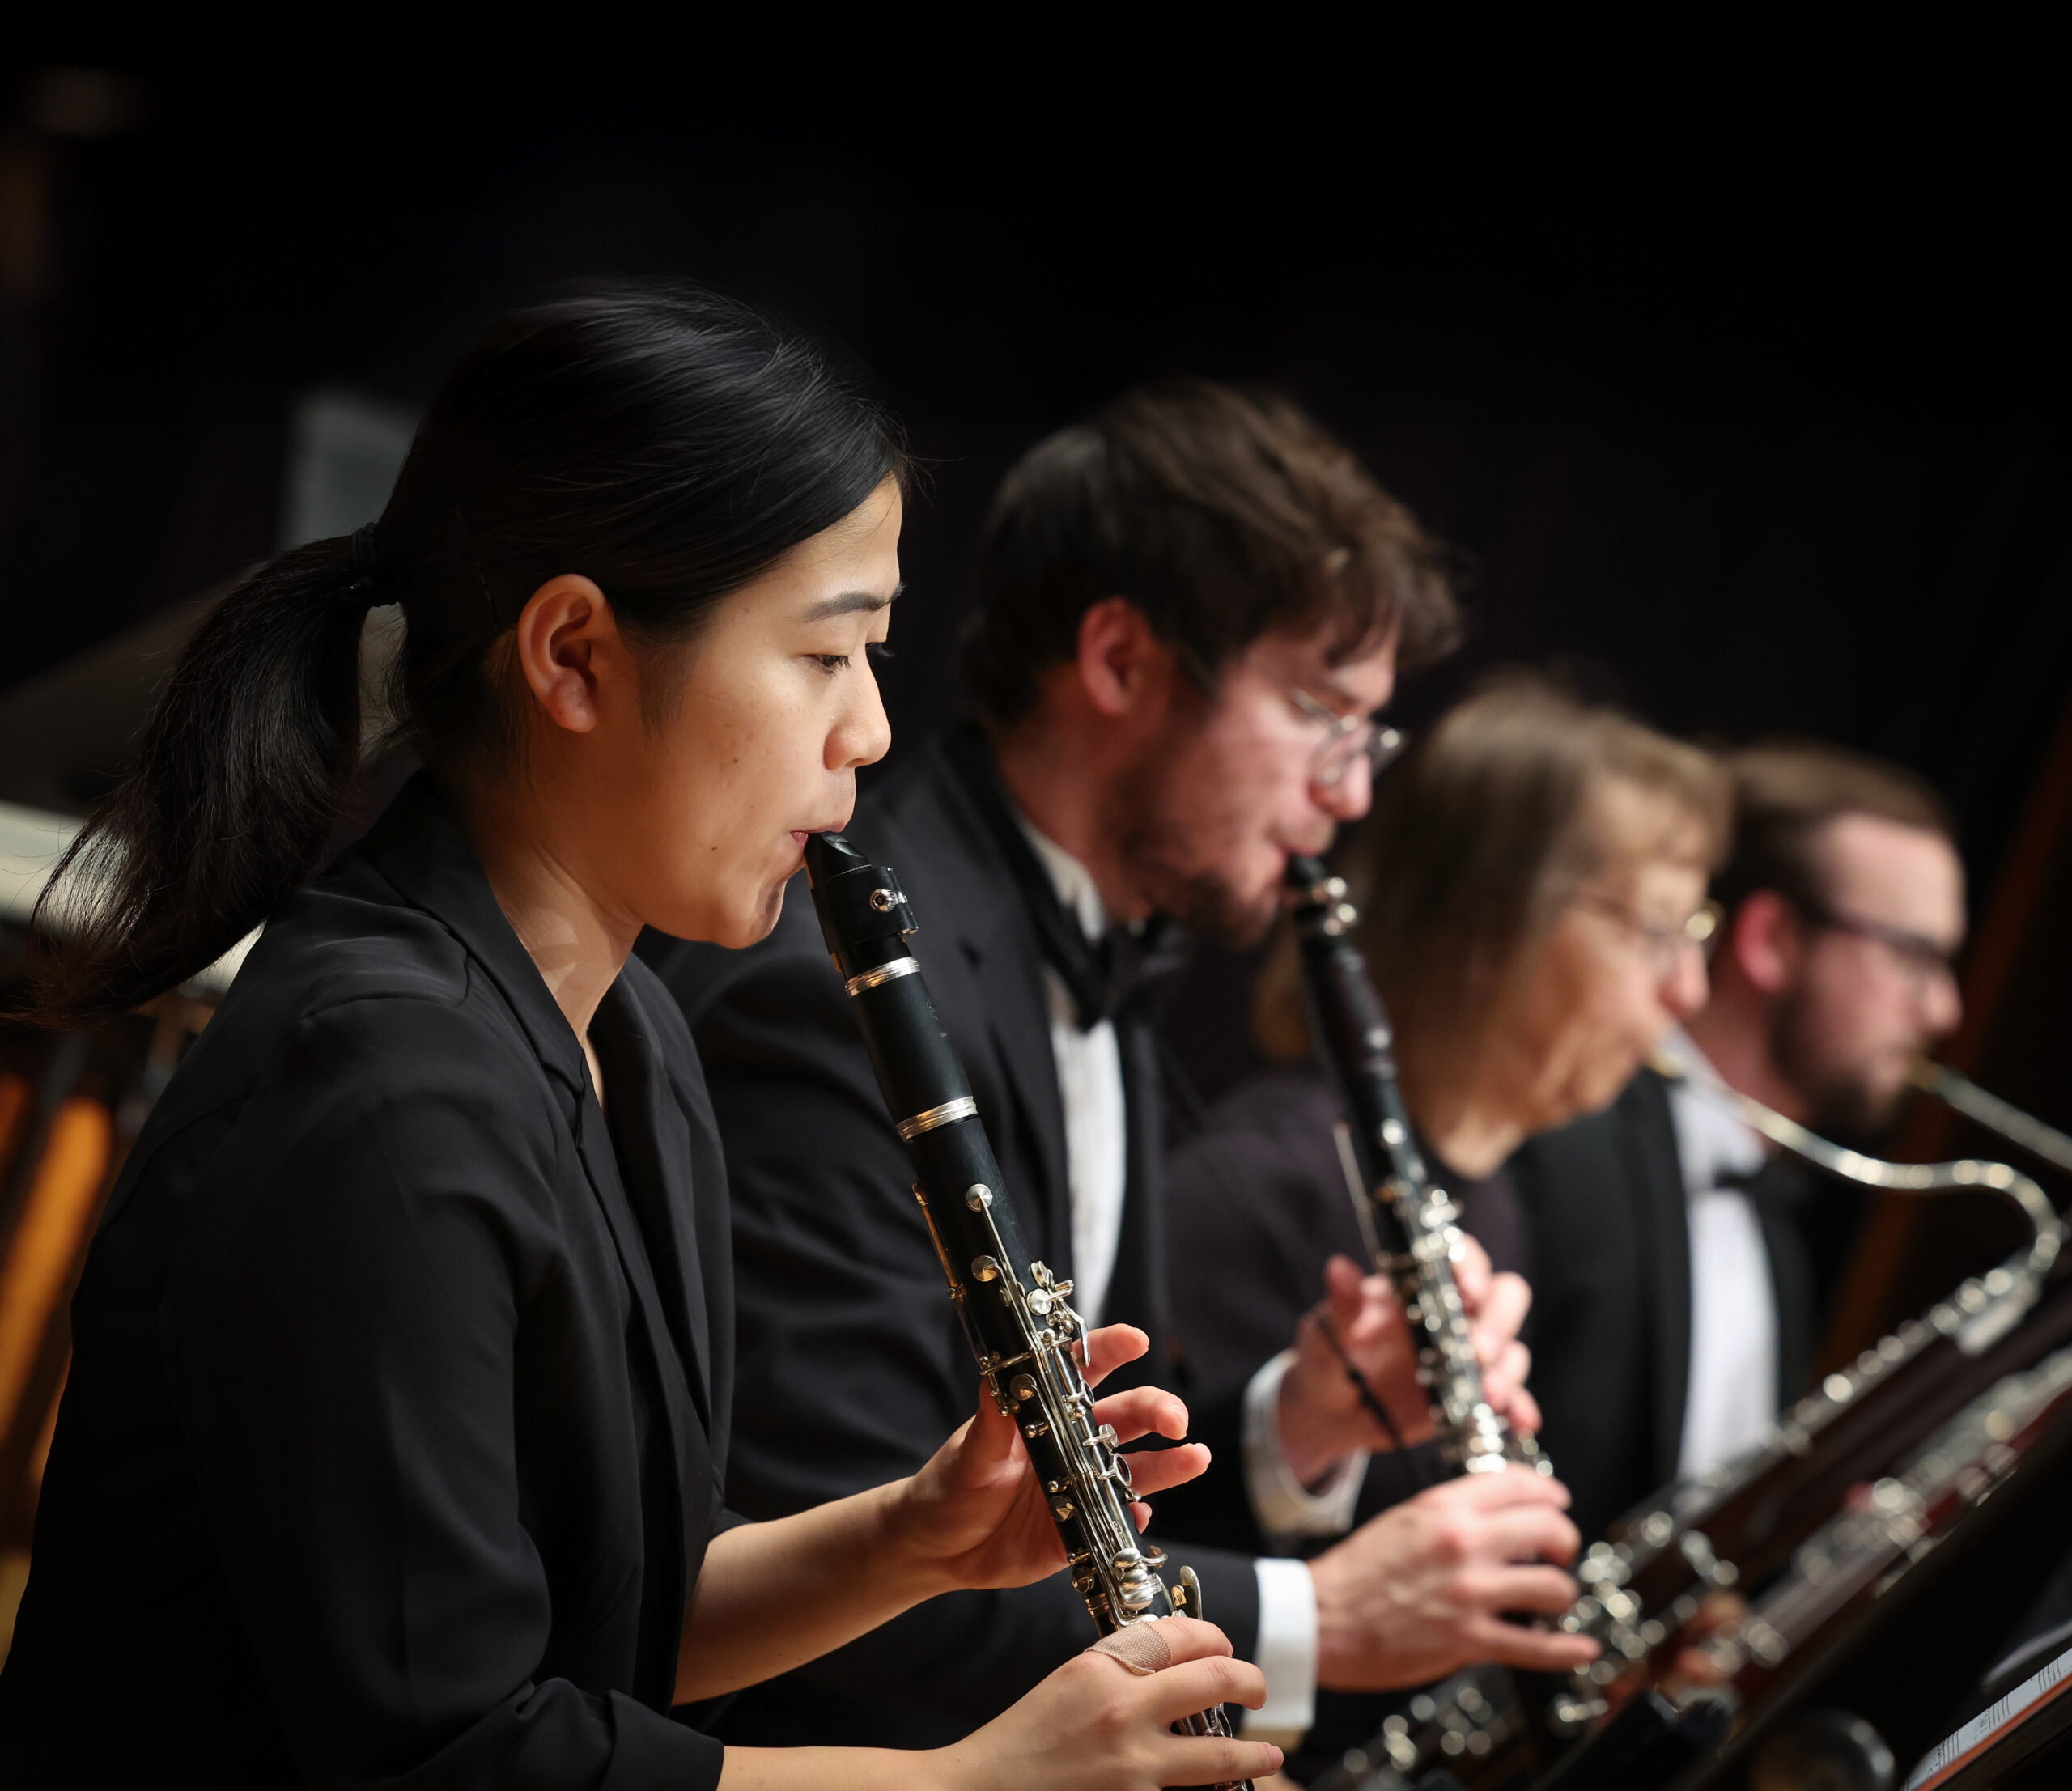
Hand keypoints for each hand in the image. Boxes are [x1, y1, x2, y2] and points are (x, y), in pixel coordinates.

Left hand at [896, 1324, 1211, 1595]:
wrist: (939, 1547)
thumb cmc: (950, 1486)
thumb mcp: (970, 1453)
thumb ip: (991, 1421)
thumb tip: (997, 1374)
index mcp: (1046, 1410)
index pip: (1085, 1369)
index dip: (1112, 1349)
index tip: (1137, 1340)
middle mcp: (1073, 1443)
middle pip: (1127, 1416)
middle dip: (1158, 1410)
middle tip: (1177, 1419)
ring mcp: (1082, 1485)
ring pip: (1137, 1468)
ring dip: (1169, 1463)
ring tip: (1196, 1457)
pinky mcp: (1082, 1528)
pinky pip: (1118, 1520)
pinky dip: (1134, 1516)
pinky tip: (1141, 1514)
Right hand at [933, 1617, 1282, 1790]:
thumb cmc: (1023, 1741)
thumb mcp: (1068, 1683)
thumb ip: (1120, 1667)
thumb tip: (1176, 1660)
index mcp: (1102, 1668)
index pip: (1180, 1635)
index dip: (1214, 1637)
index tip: (1226, 1648)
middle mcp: (1124, 1712)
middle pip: (1216, 1680)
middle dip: (1251, 1682)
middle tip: (1259, 1691)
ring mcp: (1134, 1769)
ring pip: (1221, 1753)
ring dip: (1253, 1754)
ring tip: (1267, 1756)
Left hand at [1278, 1243, 1540, 1484]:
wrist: (1331, 1412)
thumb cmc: (1330, 1356)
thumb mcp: (1328, 1333)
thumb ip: (1341, 1306)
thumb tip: (1338, 1268)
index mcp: (1420, 1284)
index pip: (1460, 1257)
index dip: (1472, 1266)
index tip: (1467, 1287)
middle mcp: (1454, 1312)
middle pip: (1503, 1297)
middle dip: (1499, 1319)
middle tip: (1478, 1349)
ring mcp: (1468, 1354)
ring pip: (1511, 1346)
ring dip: (1507, 1368)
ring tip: (1487, 1393)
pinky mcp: (1474, 1393)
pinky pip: (1510, 1396)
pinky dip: (1520, 1406)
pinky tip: (1521, 1420)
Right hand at [1310, 1465, 1597, 1688]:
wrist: (1321, 1617)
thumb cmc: (1355, 1573)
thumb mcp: (1403, 1519)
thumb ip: (1449, 1514)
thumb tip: (1491, 1516)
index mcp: (1443, 1507)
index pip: (1517, 1483)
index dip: (1548, 1493)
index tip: (1557, 1502)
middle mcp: (1463, 1543)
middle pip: (1548, 1528)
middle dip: (1566, 1540)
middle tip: (1562, 1550)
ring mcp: (1470, 1592)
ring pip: (1552, 1585)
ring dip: (1562, 1592)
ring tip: (1554, 1597)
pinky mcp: (1469, 1639)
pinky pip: (1535, 1646)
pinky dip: (1566, 1649)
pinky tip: (1580, 1647)